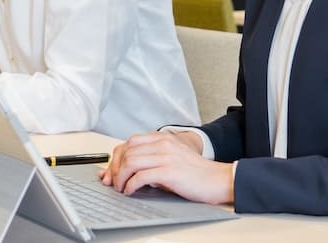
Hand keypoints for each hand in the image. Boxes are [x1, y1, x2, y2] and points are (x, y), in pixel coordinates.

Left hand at [100, 131, 233, 204]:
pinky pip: (140, 176)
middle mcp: (162, 143)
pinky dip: (130, 185)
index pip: (129, 142)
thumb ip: (151, 159)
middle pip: (126, 151)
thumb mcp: (171, 158)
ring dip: (121, 177)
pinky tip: (131, 191)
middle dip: (115, 168)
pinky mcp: (169, 171)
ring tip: (121, 188)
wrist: (217, 179)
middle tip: (113, 182)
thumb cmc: (194, 172)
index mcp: (162, 137)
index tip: (111, 171)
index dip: (116, 158)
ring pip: (130, 162)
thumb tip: (126, 170)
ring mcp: (165, 156)